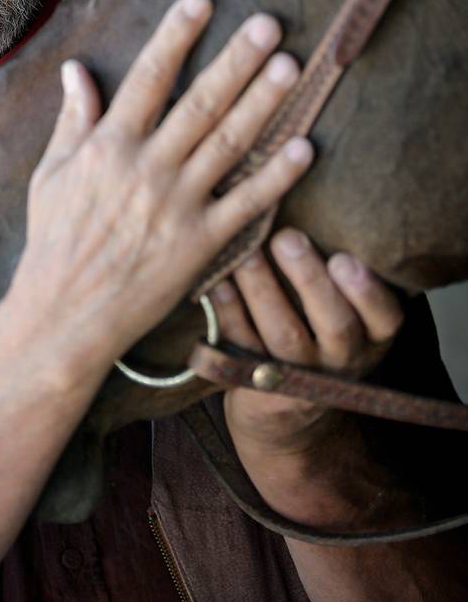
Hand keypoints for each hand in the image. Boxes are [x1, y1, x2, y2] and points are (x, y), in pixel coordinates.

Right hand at [12, 0, 313, 363]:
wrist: (64, 314)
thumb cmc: (54, 242)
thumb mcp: (51, 173)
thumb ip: (73, 119)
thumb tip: (75, 68)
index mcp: (107, 146)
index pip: (147, 78)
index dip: (176, 36)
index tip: (201, 1)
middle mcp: (146, 169)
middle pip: (199, 103)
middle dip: (236, 60)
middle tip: (269, 24)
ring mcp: (175, 206)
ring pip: (228, 144)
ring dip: (262, 103)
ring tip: (290, 67)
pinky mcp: (199, 243)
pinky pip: (245, 204)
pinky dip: (275, 176)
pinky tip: (303, 147)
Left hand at [218, 230, 404, 454]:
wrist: (283, 404)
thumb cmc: (317, 325)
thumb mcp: (343, 305)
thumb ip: (339, 268)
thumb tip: (306, 197)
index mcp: (372, 335)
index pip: (386, 316)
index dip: (367, 291)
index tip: (343, 258)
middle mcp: (343, 358)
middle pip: (335, 324)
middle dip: (310, 279)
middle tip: (286, 237)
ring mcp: (300, 374)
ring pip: (284, 334)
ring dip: (262, 289)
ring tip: (246, 253)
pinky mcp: (258, 379)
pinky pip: (242, 344)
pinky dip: (228, 311)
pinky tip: (214, 281)